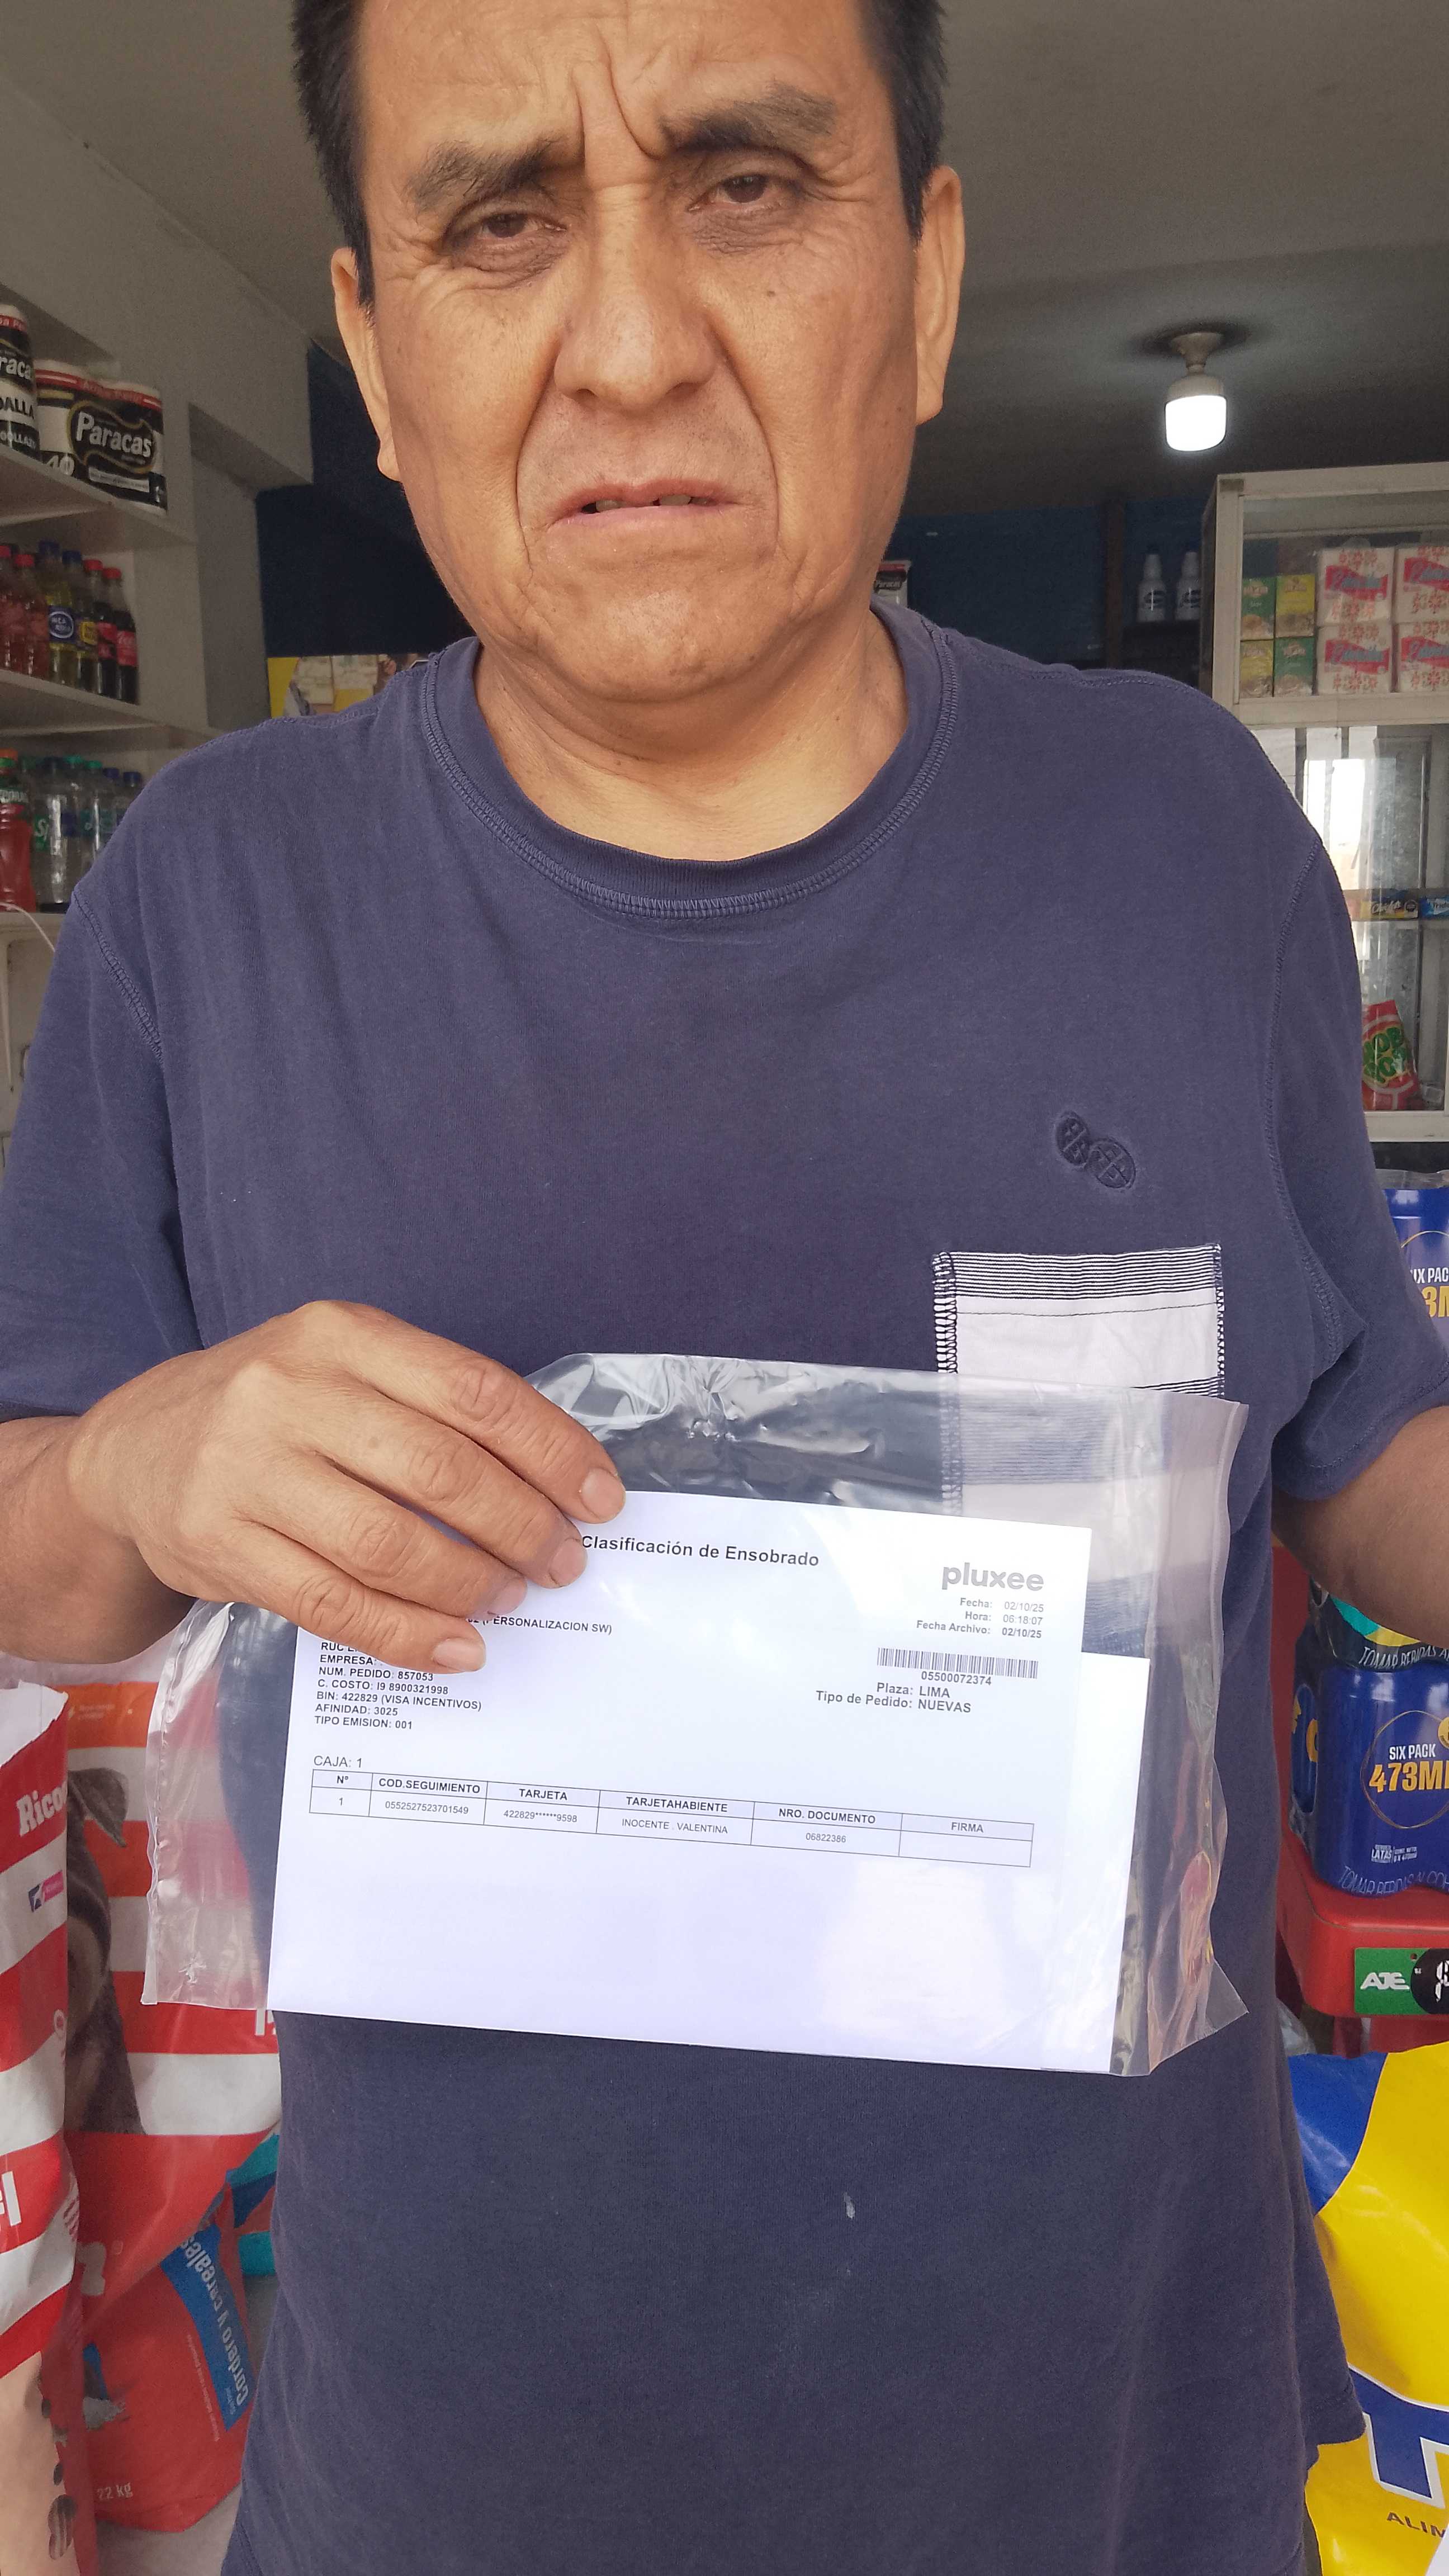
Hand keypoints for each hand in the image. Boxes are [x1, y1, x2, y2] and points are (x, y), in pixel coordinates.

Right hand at [64, 1302, 624, 1669]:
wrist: (134, 1451)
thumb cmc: (274, 1411)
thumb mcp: (345, 1367)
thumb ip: (432, 1406)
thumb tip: (553, 1479)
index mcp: (340, 1333)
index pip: (475, 1391)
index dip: (552, 1451)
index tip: (601, 1499)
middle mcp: (289, 1392)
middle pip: (440, 1470)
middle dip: (522, 1526)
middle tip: (562, 1562)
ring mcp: (246, 1469)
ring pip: (388, 1543)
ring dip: (469, 1583)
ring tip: (509, 1597)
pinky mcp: (219, 1543)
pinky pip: (334, 1603)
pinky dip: (408, 1633)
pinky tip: (455, 1646)